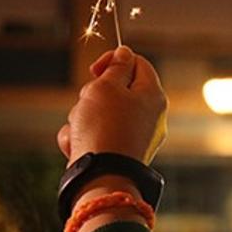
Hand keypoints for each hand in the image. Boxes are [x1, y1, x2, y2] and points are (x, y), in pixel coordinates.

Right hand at [57, 46, 167, 166]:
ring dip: (82, 118)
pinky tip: (78, 148)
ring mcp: (134, 137)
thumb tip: (125, 53)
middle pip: (115, 90)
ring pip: (99, 114)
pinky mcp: (117, 155)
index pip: (138, 63)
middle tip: (88, 102)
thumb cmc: (103, 126)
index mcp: (153, 95)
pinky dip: (82, 139)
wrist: (100, 178)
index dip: (114, 59)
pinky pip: (94, 137)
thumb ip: (116, 67)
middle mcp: (149, 116)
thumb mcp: (107, 85)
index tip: (95, 69)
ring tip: (81, 130)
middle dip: (93, 94)